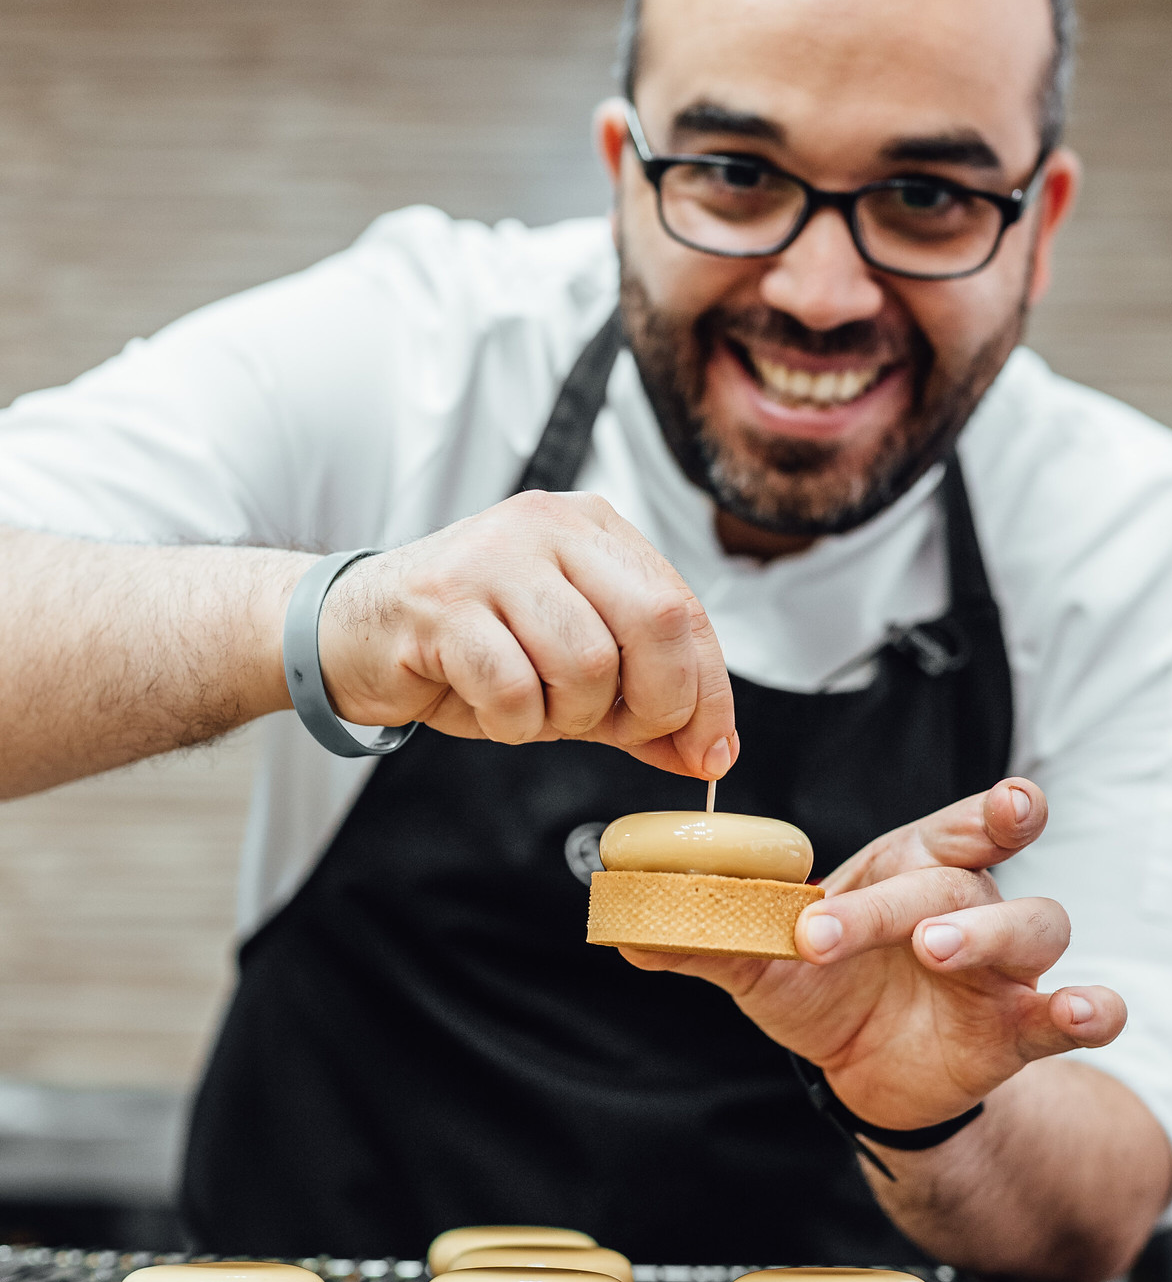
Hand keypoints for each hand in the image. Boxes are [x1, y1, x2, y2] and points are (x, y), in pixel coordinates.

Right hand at [313, 491, 738, 778]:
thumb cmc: (471, 648)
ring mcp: (494, 557)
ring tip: (534, 710)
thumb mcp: (570, 673)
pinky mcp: (443, 603)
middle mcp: (550, 526)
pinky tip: (492, 710)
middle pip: (656, 622)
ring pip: (587, 662)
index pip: (685, 609)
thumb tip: (710, 755)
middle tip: (616, 732)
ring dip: (570, 716)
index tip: (710, 752)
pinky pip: (516, 688)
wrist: (352, 632)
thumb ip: (642, 707)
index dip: (710, 694)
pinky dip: (514, 724)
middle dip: (654, 704)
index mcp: (594, 528)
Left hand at [619, 779, 1125, 1127]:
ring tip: (940, 953)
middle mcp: (968, 904)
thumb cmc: (824, 984)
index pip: (961, 825)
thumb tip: (623, 927)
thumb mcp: (760, 961)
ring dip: (994, 937)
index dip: (991, 811)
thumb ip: (701, 939)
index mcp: (911, 868)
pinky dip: (1089, 1009)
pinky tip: (1091, 1010)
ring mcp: (1001, 967)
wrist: (862, 1067)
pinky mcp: (1017, 1029)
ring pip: (1034, 927)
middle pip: (964, 884)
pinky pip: (1068, 1012)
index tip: (1010, 804)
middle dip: (914, 902)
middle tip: (869, 930)